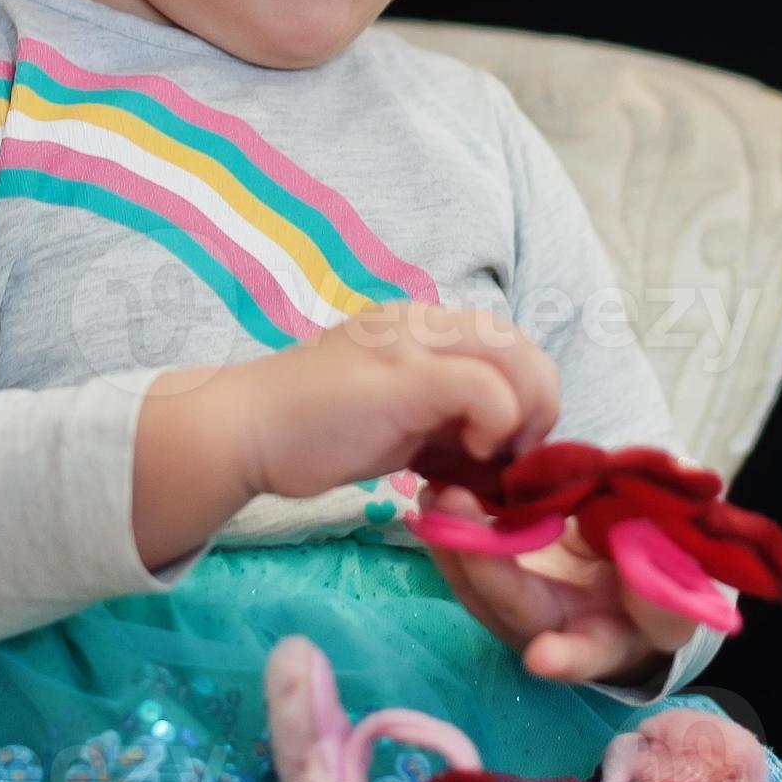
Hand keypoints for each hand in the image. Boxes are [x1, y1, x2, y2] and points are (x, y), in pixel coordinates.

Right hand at [230, 304, 562, 504]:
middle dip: (539, 403)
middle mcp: (421, 321)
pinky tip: (474, 455)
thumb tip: (493, 452)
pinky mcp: (404, 377)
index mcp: (419, 326)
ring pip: (513, 355)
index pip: (502, 341)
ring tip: (499, 459)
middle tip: (517, 460)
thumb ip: (442, 420)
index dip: (523, 393)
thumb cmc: (309, 433)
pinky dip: (498, 422)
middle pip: (519, 342)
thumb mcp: (394, 420)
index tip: (508, 450)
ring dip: (526, 412)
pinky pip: (483, 386)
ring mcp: (411, 343)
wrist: (242, 430)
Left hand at [419, 484, 700, 686]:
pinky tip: (434, 488)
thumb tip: (658, 542)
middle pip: (511, 610)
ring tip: (436, 493)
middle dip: (482, 565)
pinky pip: (467, 560)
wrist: (631, 585)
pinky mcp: (499, 578)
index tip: (542, 658)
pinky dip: (450, 527)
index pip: (587, 653)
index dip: (566, 656)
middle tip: (456, 509)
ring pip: (477, 587)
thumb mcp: (677, 589)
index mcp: (606, 640)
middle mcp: (552, 632)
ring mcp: (519, 607)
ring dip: (452, 542)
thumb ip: (667, 572)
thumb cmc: (659, 591)